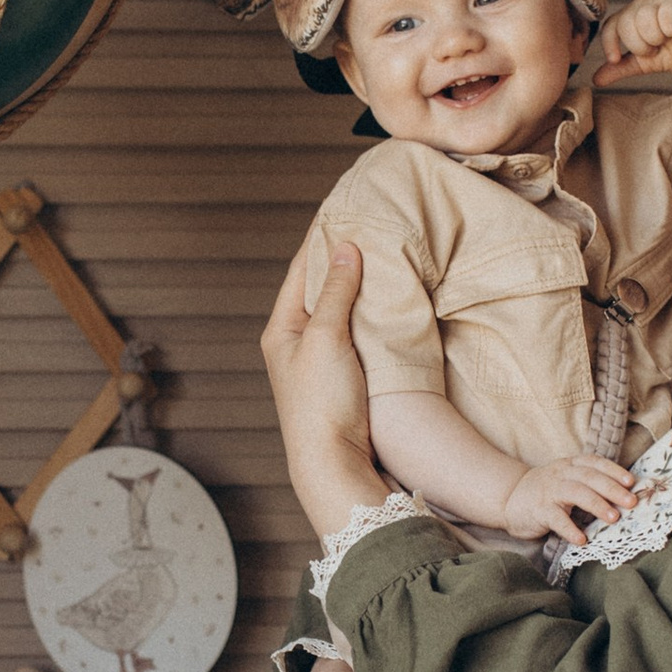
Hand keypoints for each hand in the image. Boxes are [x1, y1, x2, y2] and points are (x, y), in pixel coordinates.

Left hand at [262, 238, 387, 539]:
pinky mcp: (346, 378)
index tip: (346, 206)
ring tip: (387, 254)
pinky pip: (358, 333)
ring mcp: (322, 361)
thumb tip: (345, 247)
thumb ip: (335, 293)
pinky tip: (391, 302)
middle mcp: (297, 342)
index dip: (323, 238)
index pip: (302, 269)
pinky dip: (372, 313)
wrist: (335, 465)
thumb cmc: (321, 404)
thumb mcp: (325, 339)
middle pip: (321, 288)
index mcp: (281, 329)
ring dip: (361, 286)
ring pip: (342, 311)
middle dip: (345, 258)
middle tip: (373, 225)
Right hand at [499, 453, 637, 541]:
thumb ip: (589, 484)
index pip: (595, 463)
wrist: (510, 499)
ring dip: (597, 505)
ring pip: (576, 493)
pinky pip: (556, 519)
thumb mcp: (567, 480)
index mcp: (570, 465)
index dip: (614, 470)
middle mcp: (561, 474)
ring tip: (614, 518)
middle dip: (613, 489)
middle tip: (631, 502)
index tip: (632, 482)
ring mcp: (549, 491)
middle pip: (590, 478)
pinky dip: (570, 529)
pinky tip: (582, 540)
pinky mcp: (538, 510)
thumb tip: (624, 495)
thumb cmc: (547, 492)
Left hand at [592, 0, 671, 85]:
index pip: (609, 27)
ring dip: (657, 38)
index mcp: (625, 19)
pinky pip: (666, 15)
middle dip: (640, 46)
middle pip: (627, 24)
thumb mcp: (639, 65)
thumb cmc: (665, 55)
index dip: (609, 43)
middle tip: (653, 50)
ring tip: (664, 40)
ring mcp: (656, 1)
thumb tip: (596, 80)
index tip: (615, 59)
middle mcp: (638, 6)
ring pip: (645, 19)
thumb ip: (619, 69)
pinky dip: (671, 29)